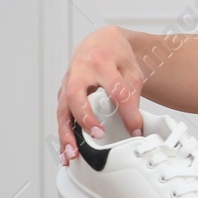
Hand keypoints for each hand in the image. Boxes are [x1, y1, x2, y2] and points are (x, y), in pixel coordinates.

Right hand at [55, 26, 145, 166]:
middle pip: (76, 96)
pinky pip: (61, 116)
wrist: (99, 43)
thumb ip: (133, 94)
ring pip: (62, 110)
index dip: (128, 113)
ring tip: (72, 154)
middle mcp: (79, 72)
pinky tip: (66, 152)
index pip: (116, 90)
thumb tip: (135, 125)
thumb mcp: (132, 70)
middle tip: (97, 135)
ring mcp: (67, 83)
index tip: (136, 131)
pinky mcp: (63, 94)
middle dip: (85, 118)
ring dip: (66, 134)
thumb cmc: (116, 56)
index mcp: (101, 62)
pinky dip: (63, 135)